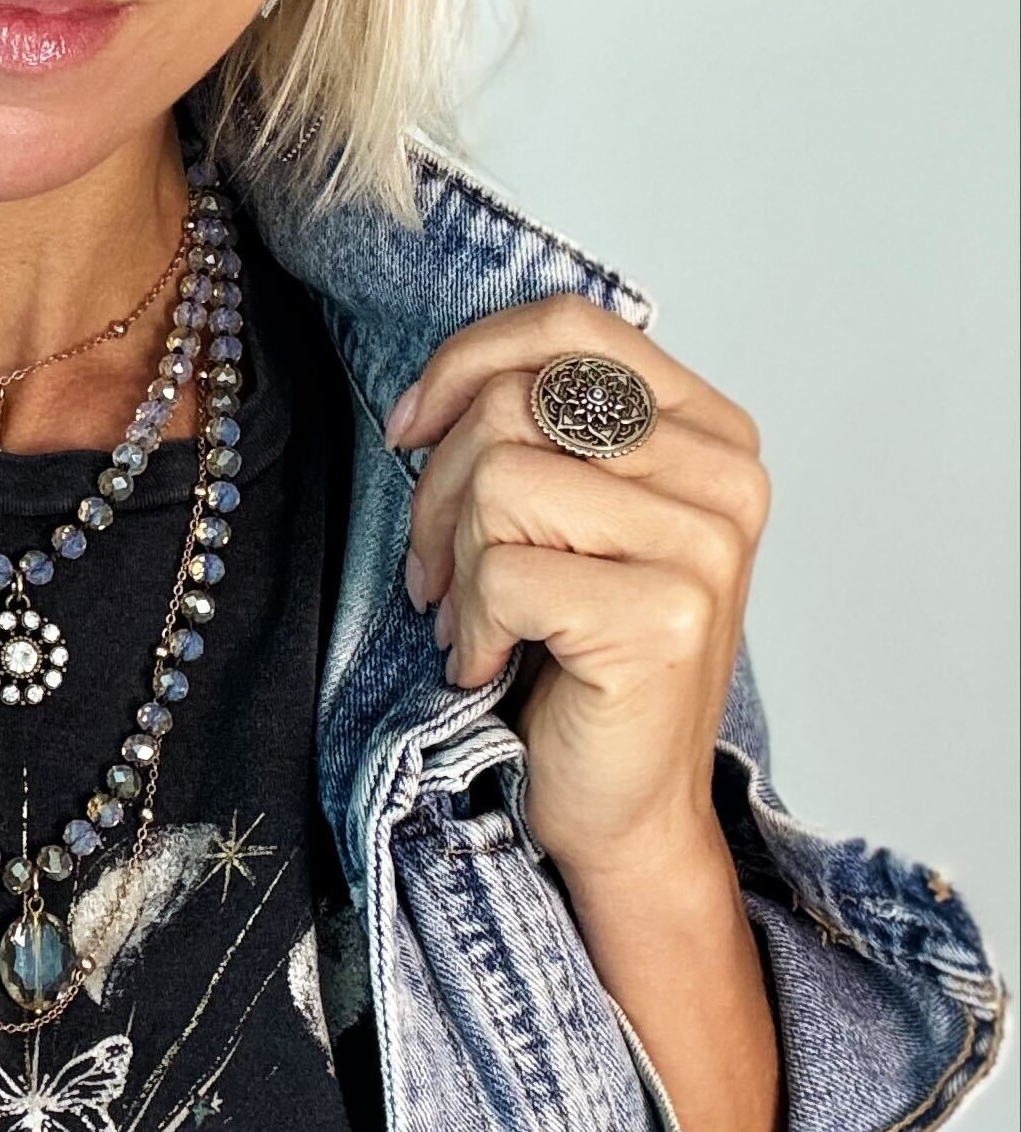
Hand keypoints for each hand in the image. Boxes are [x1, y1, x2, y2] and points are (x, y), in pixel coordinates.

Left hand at [388, 294, 771, 878]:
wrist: (623, 805)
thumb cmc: (577, 654)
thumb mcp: (563, 517)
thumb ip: (539, 432)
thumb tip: (436, 392)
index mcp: (707, 430)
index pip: (569, 327)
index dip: (465, 363)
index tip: (408, 429)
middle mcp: (724, 476)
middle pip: (514, 405)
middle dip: (436, 491)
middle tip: (436, 572)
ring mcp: (704, 546)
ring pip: (499, 481)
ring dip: (451, 561)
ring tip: (471, 618)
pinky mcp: (663, 617)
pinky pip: (503, 573)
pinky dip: (473, 627)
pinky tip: (495, 663)